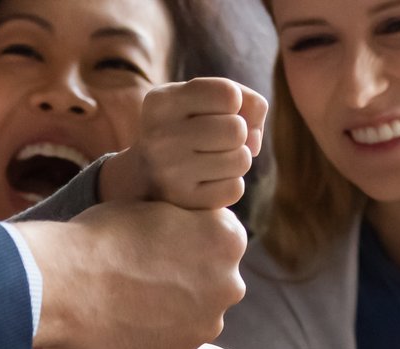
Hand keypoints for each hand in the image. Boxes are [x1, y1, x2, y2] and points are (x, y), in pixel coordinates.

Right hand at [18, 201, 244, 348]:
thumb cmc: (103, 236)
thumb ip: (185, 220)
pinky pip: (172, 341)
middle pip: (213, 278)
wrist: (65, 284)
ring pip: (195, 313)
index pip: (218, 236)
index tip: (160, 242)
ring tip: (132, 299)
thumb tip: (189, 228)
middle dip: (187, 276)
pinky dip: (154, 333)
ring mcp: (207, 324)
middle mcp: (229, 284)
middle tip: (146, 273)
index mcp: (228, 238)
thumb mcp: (156, 206)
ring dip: (173, 308)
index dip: (187, 236)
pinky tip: (126, 321)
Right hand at [99, 78, 266, 210]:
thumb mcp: (200, 100)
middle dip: (237, 133)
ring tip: (212, 160)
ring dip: (237, 159)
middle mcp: (160, 137)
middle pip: (237, 128)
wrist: (144, 175)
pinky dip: (230, 184)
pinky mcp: (184, 203)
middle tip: (214, 140)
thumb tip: (255, 140)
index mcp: (160, 102)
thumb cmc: (183, 128)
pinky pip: (235, 189)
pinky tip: (208, 181)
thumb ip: (243, 100)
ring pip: (242, 160)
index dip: (233, 102)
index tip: (214, 111)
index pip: (228, 93)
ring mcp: (170, 173)